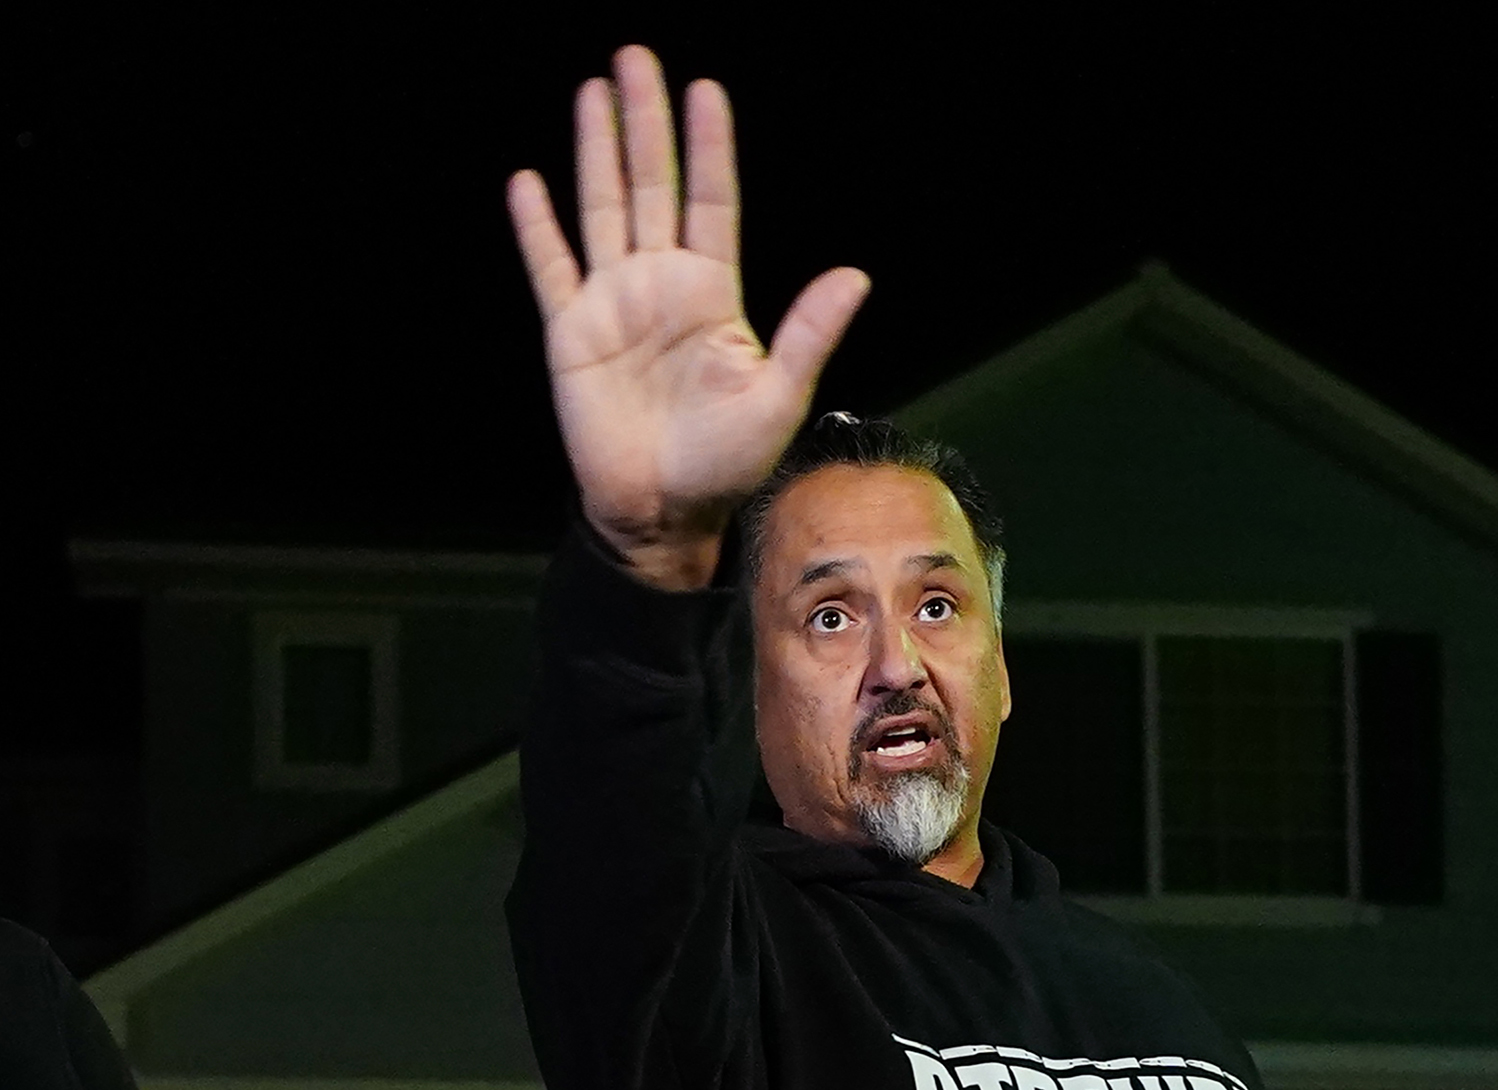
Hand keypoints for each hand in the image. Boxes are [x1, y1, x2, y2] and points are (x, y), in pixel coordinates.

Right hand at [507, 46, 869, 583]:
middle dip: (646, 123)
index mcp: (714, 295)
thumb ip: (808, 332)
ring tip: (594, 90)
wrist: (663, 513)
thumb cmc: (727, 463)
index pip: (712, 202)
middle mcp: (662, 286)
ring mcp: (613, 304)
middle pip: (652, 186)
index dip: (709, 148)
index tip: (705, 89)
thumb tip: (856, 275)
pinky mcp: (570, 333)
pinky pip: (550, 268)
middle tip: (637, 57)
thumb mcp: (778, 396)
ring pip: (602, 208)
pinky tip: (529, 181)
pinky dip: (537, 226)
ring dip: (596, 150)